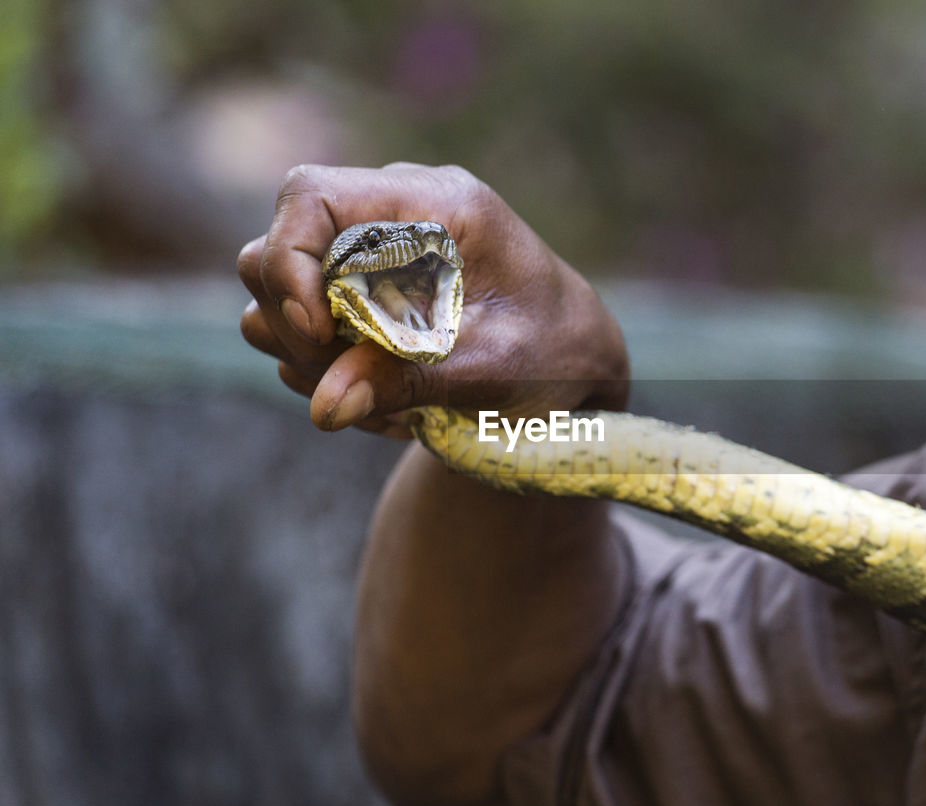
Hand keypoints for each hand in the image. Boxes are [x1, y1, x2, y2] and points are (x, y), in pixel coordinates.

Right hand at [238, 163, 628, 436]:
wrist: (573, 367)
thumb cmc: (553, 354)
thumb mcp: (492, 370)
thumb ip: (411, 381)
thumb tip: (324, 409)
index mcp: (436, 205)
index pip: (311, 195)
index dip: (289, 259)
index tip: (316, 330)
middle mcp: (391, 217)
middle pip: (272, 248)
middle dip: (295, 327)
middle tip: (353, 386)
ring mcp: (366, 257)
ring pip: (271, 299)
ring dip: (312, 364)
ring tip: (387, 406)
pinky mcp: (353, 298)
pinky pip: (296, 336)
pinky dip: (327, 379)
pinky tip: (388, 404)